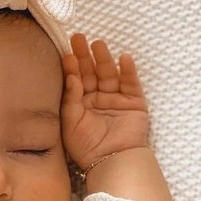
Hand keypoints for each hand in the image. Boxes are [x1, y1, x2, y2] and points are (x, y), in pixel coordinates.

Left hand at [60, 33, 149, 169]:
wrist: (112, 162)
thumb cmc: (86, 146)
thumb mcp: (70, 122)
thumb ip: (70, 98)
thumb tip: (72, 76)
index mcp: (80, 102)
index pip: (75, 79)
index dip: (71, 66)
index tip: (66, 53)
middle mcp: (97, 98)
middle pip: (91, 72)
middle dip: (85, 55)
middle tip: (78, 38)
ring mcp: (116, 99)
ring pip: (109, 74)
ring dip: (104, 58)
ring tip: (98, 44)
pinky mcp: (134, 103)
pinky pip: (131, 83)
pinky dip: (128, 71)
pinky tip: (124, 58)